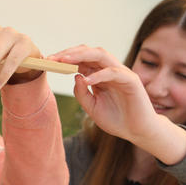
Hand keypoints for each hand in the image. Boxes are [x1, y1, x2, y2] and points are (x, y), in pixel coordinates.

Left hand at [51, 45, 185, 163]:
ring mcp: (121, 73)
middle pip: (89, 52)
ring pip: (101, 55)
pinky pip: (113, 72)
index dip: (64, 58)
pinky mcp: (131, 80)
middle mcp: (110, 70)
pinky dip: (99, 74)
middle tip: (53, 58)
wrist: (138, 132)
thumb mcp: (92, 108)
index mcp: (100, 75)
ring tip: (65, 60)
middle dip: (69, 53)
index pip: (81, 60)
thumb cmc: (117, 120)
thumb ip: (82, 93)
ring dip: (81, 55)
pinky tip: (86, 80)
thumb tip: (75, 76)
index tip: (48, 61)